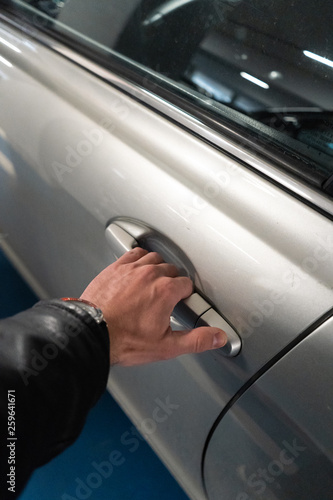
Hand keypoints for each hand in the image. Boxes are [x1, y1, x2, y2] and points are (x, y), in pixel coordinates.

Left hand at [80, 247, 226, 365]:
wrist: (91, 334)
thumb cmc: (124, 340)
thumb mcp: (166, 346)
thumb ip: (196, 340)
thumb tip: (217, 337)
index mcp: (166, 291)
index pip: (186, 285)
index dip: (185, 295)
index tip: (180, 303)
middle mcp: (150, 275)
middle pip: (172, 270)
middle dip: (172, 283)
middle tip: (167, 297)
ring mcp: (131, 269)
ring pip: (154, 259)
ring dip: (158, 269)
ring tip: (155, 282)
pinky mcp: (115, 268)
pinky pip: (134, 253)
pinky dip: (140, 258)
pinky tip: (139, 268)